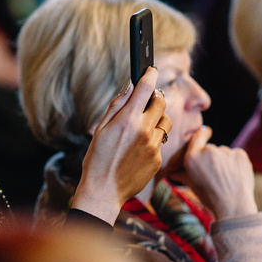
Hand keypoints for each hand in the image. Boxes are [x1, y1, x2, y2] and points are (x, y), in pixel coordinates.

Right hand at [71, 67, 169, 223]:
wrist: (104, 190)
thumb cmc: (97, 159)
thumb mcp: (101, 129)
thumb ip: (117, 105)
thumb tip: (130, 87)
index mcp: (127, 119)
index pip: (145, 88)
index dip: (150, 75)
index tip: (151, 70)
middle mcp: (144, 130)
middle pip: (161, 102)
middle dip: (155, 98)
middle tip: (146, 102)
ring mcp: (154, 145)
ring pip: (165, 122)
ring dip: (157, 119)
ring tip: (143, 127)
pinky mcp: (158, 159)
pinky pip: (161, 142)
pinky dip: (153, 140)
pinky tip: (138, 149)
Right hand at [175, 126, 257, 219]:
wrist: (233, 206)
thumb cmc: (209, 196)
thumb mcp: (191, 184)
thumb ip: (180, 173)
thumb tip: (170, 170)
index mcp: (192, 157)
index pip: (197, 135)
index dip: (202, 134)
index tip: (205, 133)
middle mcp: (208, 150)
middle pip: (211, 148)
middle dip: (213, 158)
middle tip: (215, 174)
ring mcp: (225, 151)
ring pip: (224, 153)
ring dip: (225, 161)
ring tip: (226, 178)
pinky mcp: (240, 154)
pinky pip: (236, 155)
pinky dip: (236, 163)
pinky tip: (235, 175)